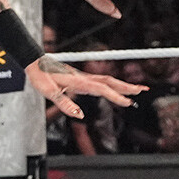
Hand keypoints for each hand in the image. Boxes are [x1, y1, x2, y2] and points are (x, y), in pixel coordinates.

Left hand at [28, 57, 145, 119]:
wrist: (35, 63)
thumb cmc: (40, 77)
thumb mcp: (49, 93)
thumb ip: (65, 104)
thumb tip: (80, 116)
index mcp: (78, 82)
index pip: (101, 89)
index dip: (115, 96)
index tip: (128, 102)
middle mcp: (83, 78)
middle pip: (110, 82)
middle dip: (127, 86)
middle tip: (143, 90)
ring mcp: (83, 77)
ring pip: (107, 80)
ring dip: (122, 84)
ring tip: (136, 88)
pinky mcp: (81, 78)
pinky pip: (101, 81)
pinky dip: (112, 84)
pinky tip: (116, 89)